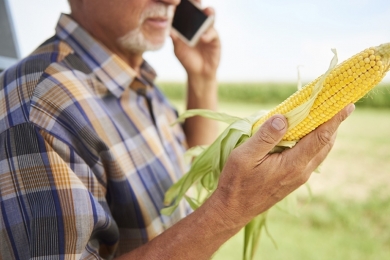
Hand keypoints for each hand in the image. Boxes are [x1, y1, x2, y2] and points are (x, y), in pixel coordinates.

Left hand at [170, 4, 220, 80]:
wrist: (198, 73)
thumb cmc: (188, 59)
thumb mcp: (178, 49)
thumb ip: (175, 38)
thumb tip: (168, 29)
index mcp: (189, 25)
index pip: (187, 12)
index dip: (184, 5)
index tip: (179, 2)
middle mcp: (199, 25)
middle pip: (200, 10)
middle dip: (198, 4)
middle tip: (196, 0)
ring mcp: (208, 31)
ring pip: (210, 18)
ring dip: (208, 13)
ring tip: (206, 11)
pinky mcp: (215, 39)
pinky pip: (212, 33)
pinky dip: (208, 34)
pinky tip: (203, 38)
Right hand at [211, 104, 354, 227]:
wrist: (234, 209)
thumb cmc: (236, 182)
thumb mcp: (244, 156)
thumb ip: (265, 136)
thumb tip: (283, 117)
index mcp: (292, 164)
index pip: (320, 137)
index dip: (335, 119)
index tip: (347, 104)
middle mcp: (301, 171)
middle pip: (325, 144)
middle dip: (333, 123)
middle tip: (335, 103)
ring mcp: (299, 177)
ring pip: (320, 151)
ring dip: (324, 132)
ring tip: (323, 114)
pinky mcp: (293, 179)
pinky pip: (311, 156)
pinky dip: (314, 141)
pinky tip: (304, 133)